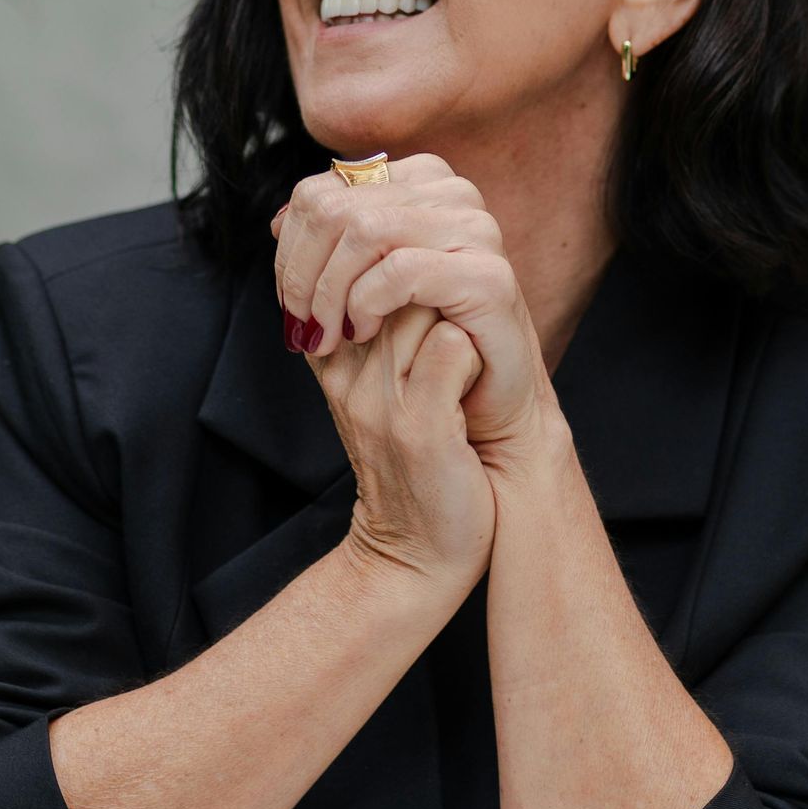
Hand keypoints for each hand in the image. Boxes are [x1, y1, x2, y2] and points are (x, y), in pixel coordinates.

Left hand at [271, 155, 563, 470]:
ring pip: (363, 230)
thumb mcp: (363, 287)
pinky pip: (401, 270)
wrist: (486, 407)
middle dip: (302, 273)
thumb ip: (327, 247)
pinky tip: (363, 332)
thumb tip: (278, 221)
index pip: (319, 192)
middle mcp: (451, 193)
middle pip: (334, 209)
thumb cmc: (423, 347)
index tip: (288, 301)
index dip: (290, 249)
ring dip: (329, 291)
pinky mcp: (489, 275)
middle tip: (303, 325)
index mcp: (418, 182)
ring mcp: (476, 229)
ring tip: (332, 334)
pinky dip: (366, 303)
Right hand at [302, 290, 494, 588]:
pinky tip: (476, 385)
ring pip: (422, 303)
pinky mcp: (417, 427)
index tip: (432, 299)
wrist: (417, 555)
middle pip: (390, 276)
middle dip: (433, 285)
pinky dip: (474, 355)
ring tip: (464, 360)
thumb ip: (381, 324)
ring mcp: (378, 399)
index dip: (402, 265)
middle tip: (456, 330)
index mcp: (331, 355)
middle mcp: (345, 371)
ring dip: (456, 316)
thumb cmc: (417, 461)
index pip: (355, 266)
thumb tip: (412, 254)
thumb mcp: (379, 387)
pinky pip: (451, 348)